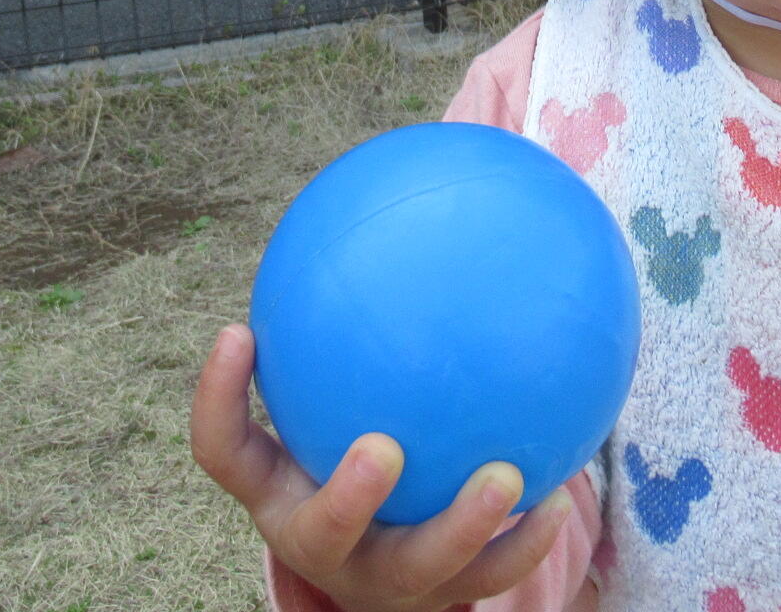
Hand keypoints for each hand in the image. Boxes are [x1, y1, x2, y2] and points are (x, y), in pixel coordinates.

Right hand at [190, 323, 576, 611]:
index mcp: (278, 489)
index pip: (224, 450)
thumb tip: (375, 207)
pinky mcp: (439, 599)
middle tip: (382, 447)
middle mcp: (318, 540)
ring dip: (462, 525)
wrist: (383, 568)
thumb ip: (338, 329)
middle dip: (347, 496)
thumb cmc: (351, 445)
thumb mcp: (328, 401)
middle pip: (319, 532)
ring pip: (417, 565)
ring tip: (506, 477)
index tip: (237, 331)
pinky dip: (526, 539)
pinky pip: (490, 574)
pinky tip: (563, 495)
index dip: (217, 398)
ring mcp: (381, 576)